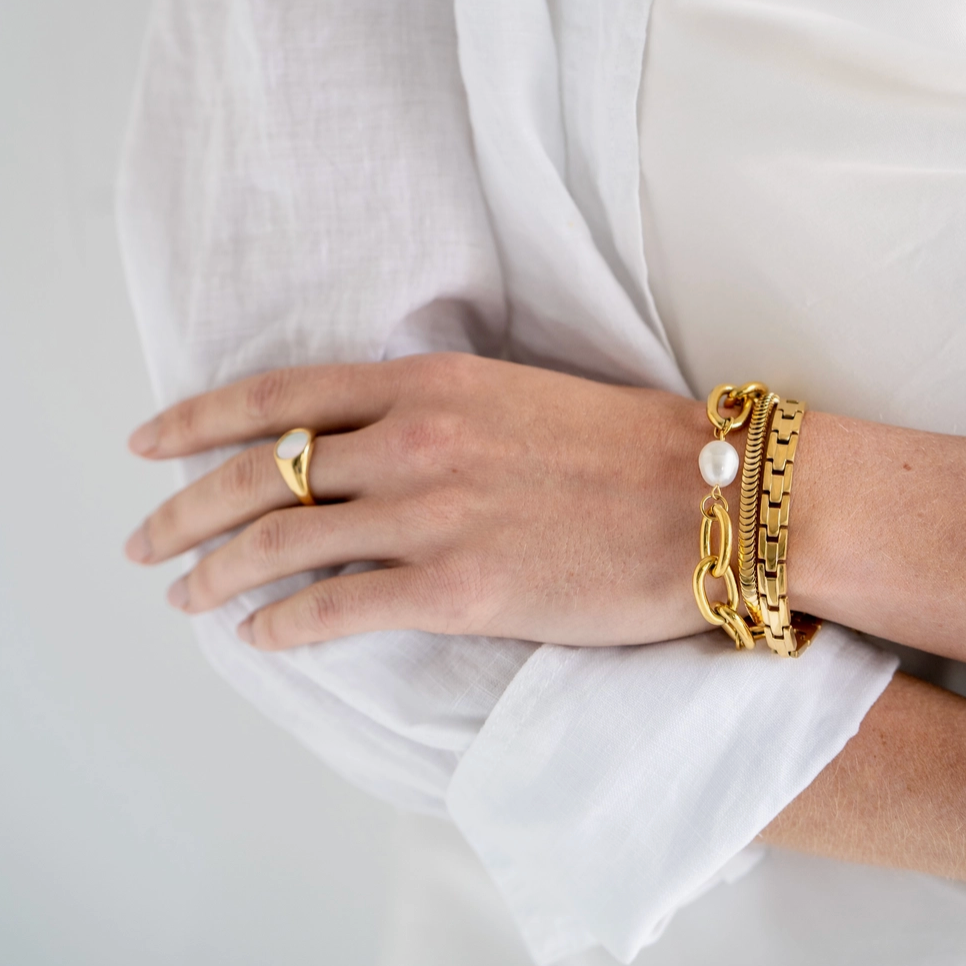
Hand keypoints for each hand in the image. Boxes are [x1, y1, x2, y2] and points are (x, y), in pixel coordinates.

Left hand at [125, 352, 723, 649]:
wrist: (715, 498)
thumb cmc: (627, 446)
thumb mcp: (513, 396)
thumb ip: (431, 412)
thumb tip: (365, 444)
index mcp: (428, 384)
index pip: (277, 397)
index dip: (195, 420)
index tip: (147, 445)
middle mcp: (415, 442)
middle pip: (258, 475)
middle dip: (183, 510)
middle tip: (143, 540)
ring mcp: (434, 515)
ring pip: (282, 544)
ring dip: (216, 573)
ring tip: (185, 595)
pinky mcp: (462, 590)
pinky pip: (339, 609)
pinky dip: (285, 626)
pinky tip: (261, 637)